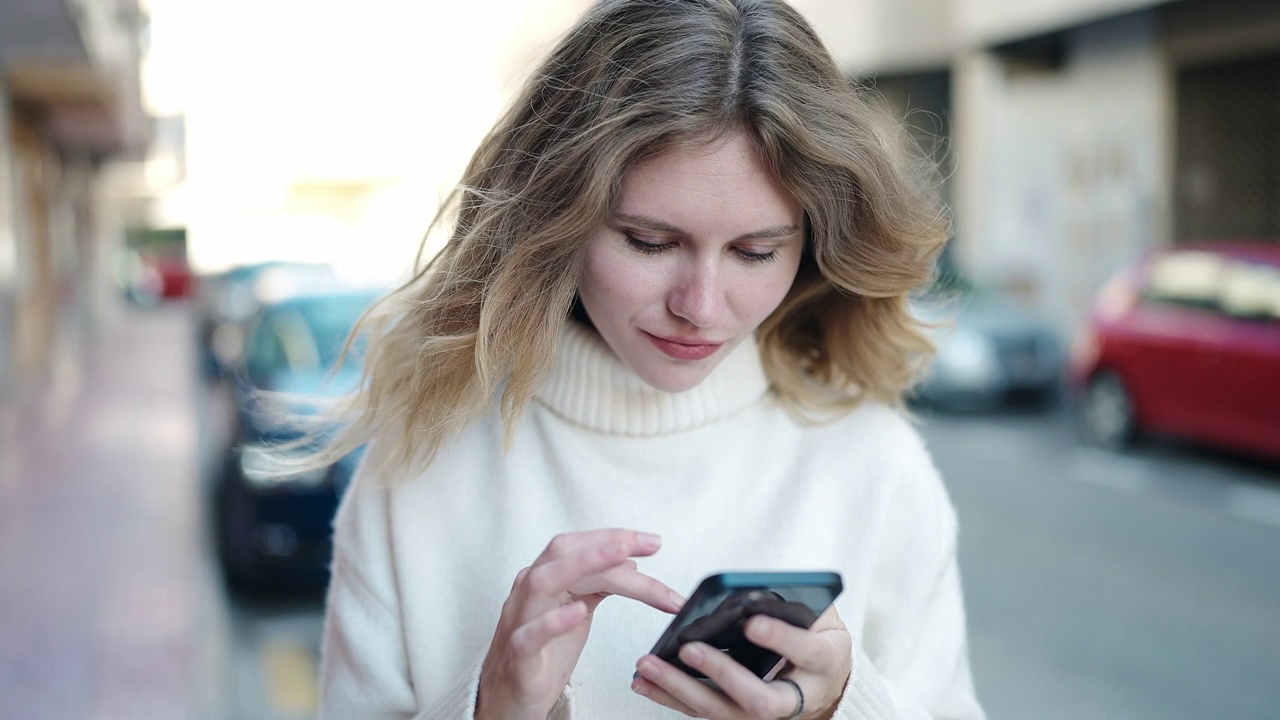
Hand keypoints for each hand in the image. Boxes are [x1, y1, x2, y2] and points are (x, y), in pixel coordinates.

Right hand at [476, 529, 683, 719]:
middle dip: (608, 543)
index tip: (652, 541)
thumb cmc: (542, 656)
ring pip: (543, 582)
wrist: (510, 702)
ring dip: (584, 564)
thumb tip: (628, 560)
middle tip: (649, 544)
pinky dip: (553, 621)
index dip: (616, 538)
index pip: (578, 546)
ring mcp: (519, 622)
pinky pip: (529, 635)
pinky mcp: (518, 657)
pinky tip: (578, 611)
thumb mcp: (577, 614)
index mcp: (544, 579)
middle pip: (563, 553)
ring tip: (622, 556)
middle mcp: (528, 593)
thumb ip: (597, 586)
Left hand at [631, 605, 852, 719]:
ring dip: (681, 689)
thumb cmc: (819, 639)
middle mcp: (795, 698)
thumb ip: (797, 604)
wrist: (826, 682)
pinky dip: (669, 696)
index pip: (805, 652)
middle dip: (722, 675)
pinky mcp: (737, 716)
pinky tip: (643, 681)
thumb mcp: (822, 617)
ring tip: (649, 664)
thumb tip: (753, 592)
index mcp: (823, 662)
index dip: (780, 638)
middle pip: (759, 700)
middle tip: (690, 649)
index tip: (752, 622)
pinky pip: (702, 711)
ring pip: (722, 712)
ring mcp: (762, 714)